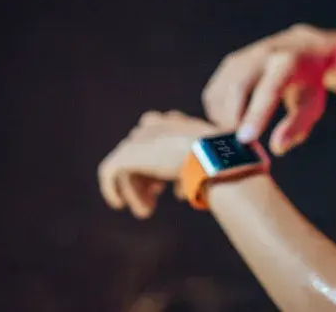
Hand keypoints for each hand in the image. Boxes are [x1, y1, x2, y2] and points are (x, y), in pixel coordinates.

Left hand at [97, 110, 215, 218]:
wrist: (215, 157)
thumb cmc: (224, 164)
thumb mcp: (214, 163)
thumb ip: (195, 169)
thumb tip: (183, 188)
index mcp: (179, 124)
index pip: (160, 137)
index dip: (159, 163)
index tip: (166, 186)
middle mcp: (159, 124)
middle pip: (142, 151)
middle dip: (146, 176)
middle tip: (154, 197)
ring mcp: (143, 137)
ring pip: (129, 164)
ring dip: (135, 189)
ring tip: (146, 211)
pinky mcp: (129, 153)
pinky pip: (110, 170)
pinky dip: (111, 188)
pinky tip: (117, 203)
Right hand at [201, 23, 335, 155]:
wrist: (300, 47)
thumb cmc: (308, 82)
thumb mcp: (312, 104)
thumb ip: (296, 126)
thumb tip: (277, 147)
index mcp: (288, 63)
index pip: (269, 90)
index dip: (256, 115)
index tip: (245, 139)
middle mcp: (262, 55)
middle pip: (237, 87)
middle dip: (232, 118)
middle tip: (237, 145)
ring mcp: (243, 57)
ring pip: (221, 90)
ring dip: (222, 117)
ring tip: (237, 133)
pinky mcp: (230, 63)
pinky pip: (214, 92)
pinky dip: (217, 112)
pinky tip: (231, 122)